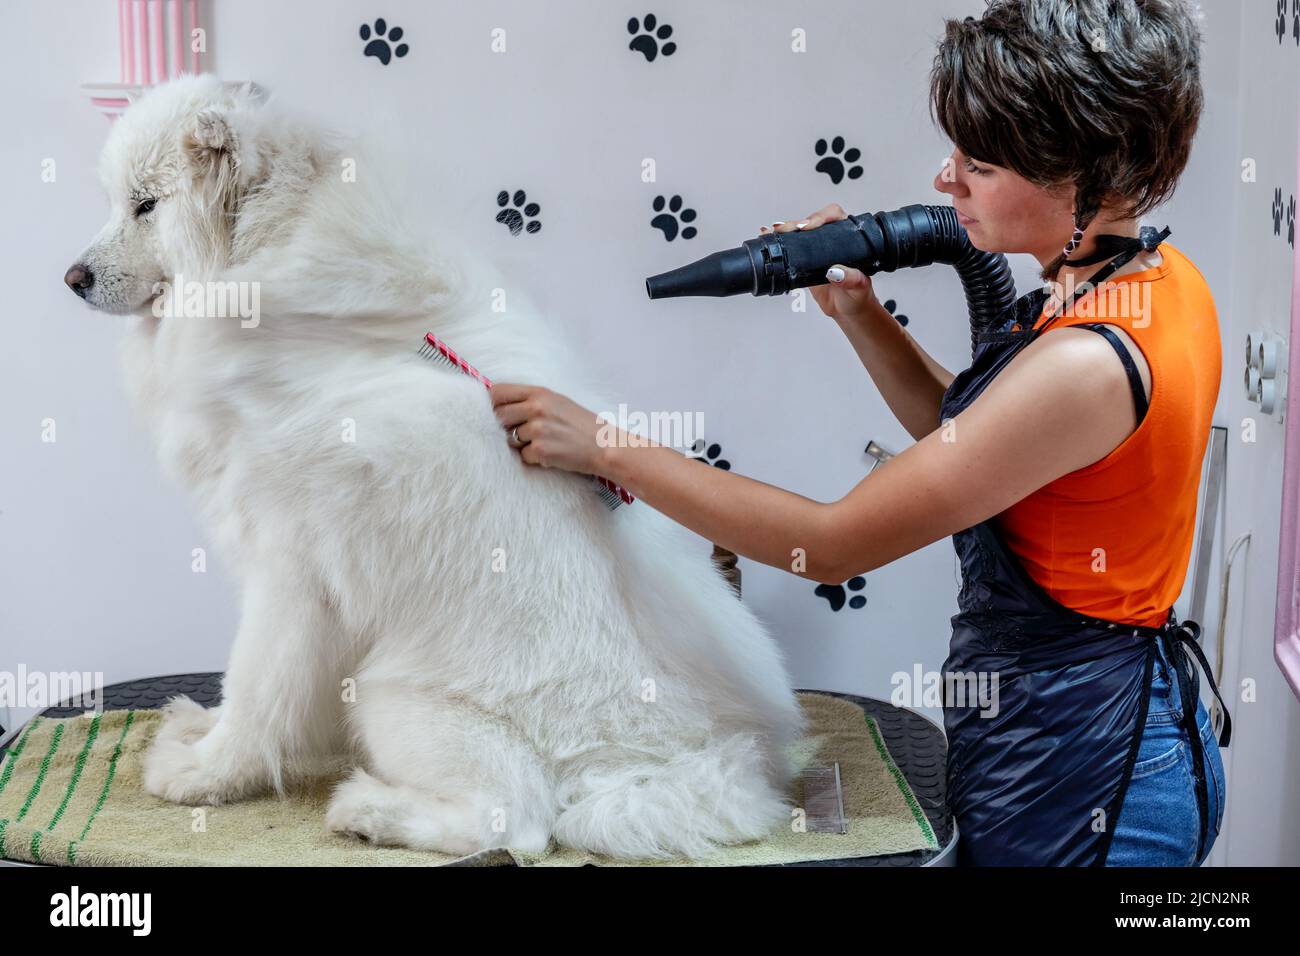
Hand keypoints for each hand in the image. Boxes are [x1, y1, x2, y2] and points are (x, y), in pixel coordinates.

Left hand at [489, 382, 609, 475]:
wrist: (606, 445)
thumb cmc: (582, 425)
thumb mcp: (558, 402)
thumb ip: (530, 401)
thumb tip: (499, 406)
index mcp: (540, 393)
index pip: (498, 392)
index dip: (490, 403)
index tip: (492, 412)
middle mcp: (537, 408)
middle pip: (498, 416)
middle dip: (504, 427)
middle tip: (522, 433)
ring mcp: (538, 429)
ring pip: (509, 439)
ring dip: (520, 444)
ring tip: (543, 443)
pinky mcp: (541, 450)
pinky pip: (523, 456)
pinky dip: (534, 458)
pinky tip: (551, 454)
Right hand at [760, 203, 878, 322]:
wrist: (847, 308)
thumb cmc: (858, 296)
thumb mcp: (859, 287)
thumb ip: (852, 279)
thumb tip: (836, 271)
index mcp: (849, 238)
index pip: (834, 216)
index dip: (820, 217)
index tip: (808, 226)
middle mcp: (832, 239)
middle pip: (812, 220)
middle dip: (797, 223)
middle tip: (787, 230)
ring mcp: (816, 248)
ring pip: (799, 231)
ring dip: (786, 229)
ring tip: (773, 232)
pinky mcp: (804, 259)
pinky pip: (791, 246)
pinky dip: (779, 240)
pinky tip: (768, 236)